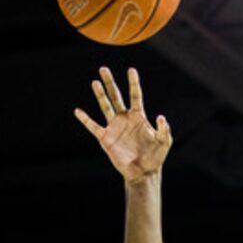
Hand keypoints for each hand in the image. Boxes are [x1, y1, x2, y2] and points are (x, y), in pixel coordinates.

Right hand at [74, 66, 171, 181]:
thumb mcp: (164, 142)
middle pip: (116, 96)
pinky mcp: (106, 139)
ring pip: (105, 106)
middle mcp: (124, 118)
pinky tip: (78, 111)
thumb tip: (160, 116)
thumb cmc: (155, 157)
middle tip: (103, 68)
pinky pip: (93, 127)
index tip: (131, 70)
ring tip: (95, 82)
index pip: (135, 95)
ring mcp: (114, 127)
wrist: (143, 173)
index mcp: (138, 116)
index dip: (133, 83)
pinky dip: (85, 120)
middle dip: (110, 82)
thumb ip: (164, 129)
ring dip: (100, 95)